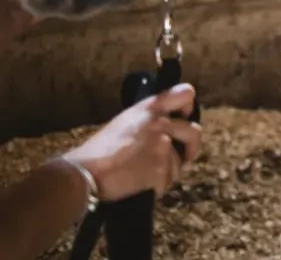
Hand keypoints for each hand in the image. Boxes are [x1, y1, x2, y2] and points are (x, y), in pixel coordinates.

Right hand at [61, 83, 202, 201]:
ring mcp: (162, 145)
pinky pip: (168, 181)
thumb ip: (148, 119)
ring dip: (167, 172)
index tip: (185, 117)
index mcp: (150, 108)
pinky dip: (157, 187)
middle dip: (191, 148)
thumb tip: (167, 125)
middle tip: (184, 157)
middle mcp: (160, 123)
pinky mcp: (160, 168)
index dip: (189, 106)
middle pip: (195, 132)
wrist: (86, 172)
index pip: (185, 93)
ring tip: (145, 175)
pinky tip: (141, 185)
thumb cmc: (99, 150)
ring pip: (179, 163)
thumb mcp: (125, 121)